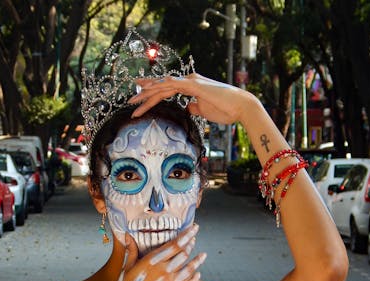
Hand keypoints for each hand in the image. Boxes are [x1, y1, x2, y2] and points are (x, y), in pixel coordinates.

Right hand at [111, 225, 205, 280]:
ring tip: (203, 254)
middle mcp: (163, 272)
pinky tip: (198, 274)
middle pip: (183, 254)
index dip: (185, 235)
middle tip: (194, 238)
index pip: (174, 245)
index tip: (193, 228)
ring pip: (189, 269)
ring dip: (197, 261)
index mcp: (151, 262)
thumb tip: (128, 236)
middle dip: (190, 244)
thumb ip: (131, 253)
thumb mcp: (124, 271)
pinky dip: (195, 278)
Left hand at [129, 73, 249, 125]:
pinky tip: (151, 88)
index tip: (138, 96)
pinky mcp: (195, 86)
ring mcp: (191, 81)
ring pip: (164, 86)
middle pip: (161, 87)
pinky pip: (174, 84)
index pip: (166, 89)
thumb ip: (195, 107)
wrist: (240, 108)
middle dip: (144, 94)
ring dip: (148, 93)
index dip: (151, 92)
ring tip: (134, 101)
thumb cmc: (225, 110)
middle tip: (129, 101)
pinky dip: (161, 86)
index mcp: (190, 86)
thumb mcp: (204, 111)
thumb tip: (188, 108)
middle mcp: (189, 80)